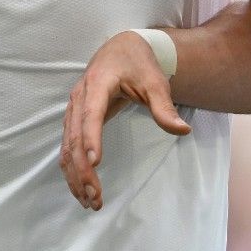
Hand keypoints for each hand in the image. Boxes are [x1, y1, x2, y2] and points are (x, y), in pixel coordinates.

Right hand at [59, 31, 190, 209]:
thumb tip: (183, 130)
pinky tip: (79, 188)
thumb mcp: (155, 82)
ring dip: (74, 175)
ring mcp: (73, 109)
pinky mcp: (73, 119)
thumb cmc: (139, 64)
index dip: (91, 137)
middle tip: (95, 197)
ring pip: (67, 146)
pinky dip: (70, 169)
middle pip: (75, 137)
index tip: (95, 162)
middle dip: (82, 169)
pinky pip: (66, 147)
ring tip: (88, 201)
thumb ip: (165, 107)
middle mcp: (80, 97)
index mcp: (98, 84)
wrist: (121, 48)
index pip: (91, 113)